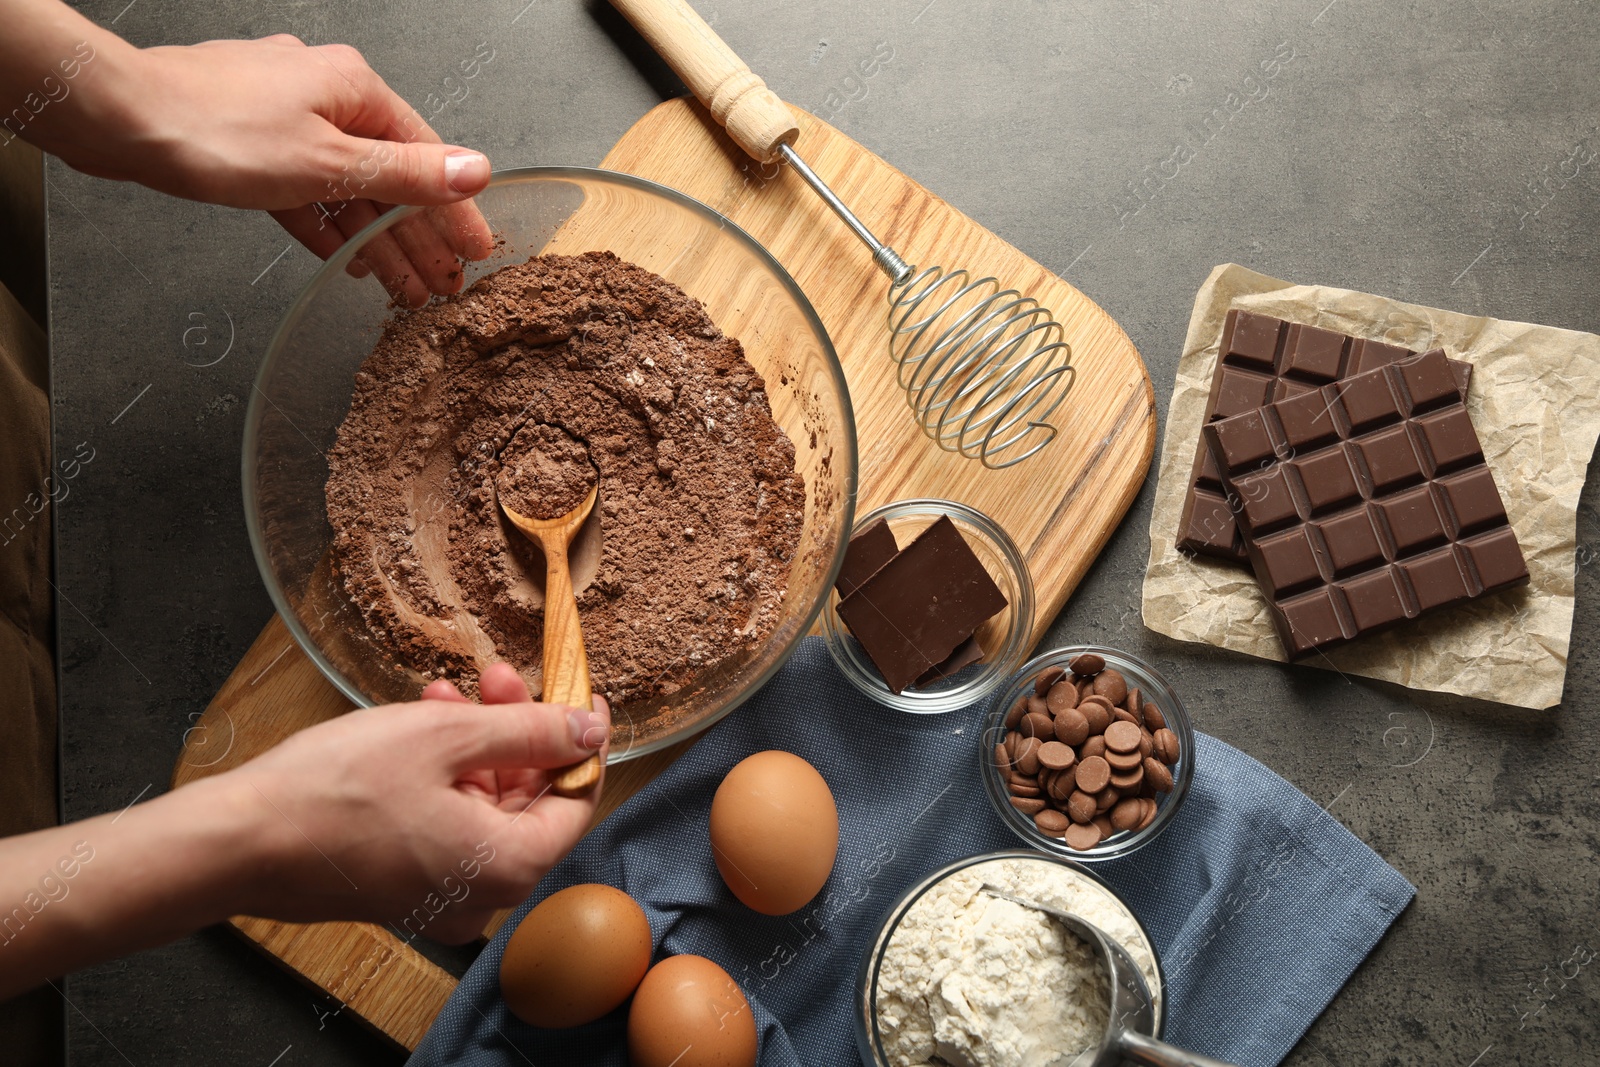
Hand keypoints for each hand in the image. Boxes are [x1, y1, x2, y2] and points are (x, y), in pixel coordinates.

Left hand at [28, 32, 492, 305]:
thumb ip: (407, 174)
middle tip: (444, 283)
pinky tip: (345, 259)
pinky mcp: (251, 144)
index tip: (477, 250)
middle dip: (417, 237)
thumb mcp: (330, 163)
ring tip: (403, 288)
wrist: (120, 118)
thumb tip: (475, 171)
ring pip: (347, 189)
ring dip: (376, 241)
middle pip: (388, 177)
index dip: (455, 211)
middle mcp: (324, 95)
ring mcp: (285, 118)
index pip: (427, 158)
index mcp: (354, 89)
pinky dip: (328, 226)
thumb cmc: (215, 130)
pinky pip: (305, 192)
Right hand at [229, 664, 608, 942]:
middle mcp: (483, 895)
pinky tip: (421, 724)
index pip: (576, 801)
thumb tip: (589, 731)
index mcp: (509, 867)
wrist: (238, 841)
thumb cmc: (336, 791)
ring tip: (447, 692)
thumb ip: (530, 732)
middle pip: (529, 802)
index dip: (580, 742)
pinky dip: (443, 775)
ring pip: (484, 808)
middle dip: (516, 732)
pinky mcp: (406, 887)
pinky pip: (447, 825)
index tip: (579, 696)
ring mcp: (442, 897)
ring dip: (474, 745)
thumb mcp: (446, 737)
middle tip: (498, 677)